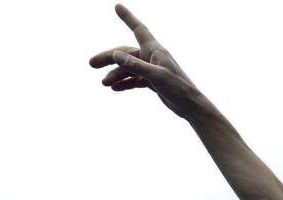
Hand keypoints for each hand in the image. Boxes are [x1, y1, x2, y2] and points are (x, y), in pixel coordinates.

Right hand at [89, 4, 201, 118]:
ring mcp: (152, 70)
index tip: (117, 6)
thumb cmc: (179, 89)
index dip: (128, 18)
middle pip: (126, 53)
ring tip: (105, 83)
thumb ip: (136, 66)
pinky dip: (125, 83)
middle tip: (91, 64)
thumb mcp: (157, 77)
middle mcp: (153, 58)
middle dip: (109, 58)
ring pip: (129, 68)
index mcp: (156, 51)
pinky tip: (115, 89)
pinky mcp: (153, 82)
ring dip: (116, 74)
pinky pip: (135, 79)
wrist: (191, 107)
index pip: (139, 30)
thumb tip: (116, 55)